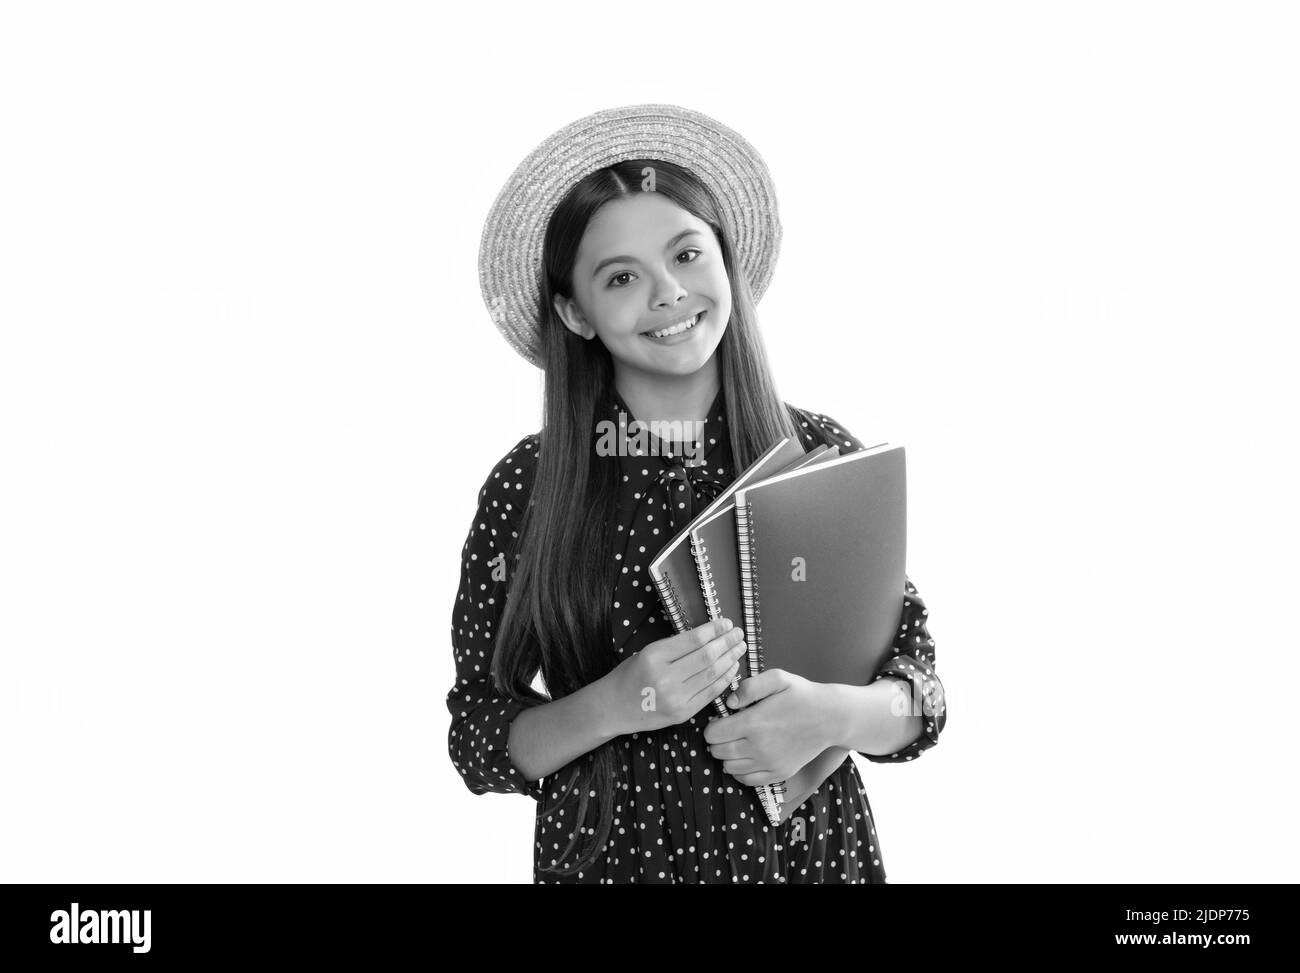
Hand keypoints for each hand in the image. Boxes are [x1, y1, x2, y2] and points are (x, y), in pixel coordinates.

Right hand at [603, 616, 746, 734]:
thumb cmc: (629, 675)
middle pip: (706, 657)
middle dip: (727, 643)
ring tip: (740, 648)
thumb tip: (709, 636)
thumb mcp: (646, 652)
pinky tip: (732, 668)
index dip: (714, 630)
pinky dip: (724, 679)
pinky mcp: (682, 713)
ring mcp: (675, 698)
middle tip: (739, 633)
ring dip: (730, 659)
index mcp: (653, 656)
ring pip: (712, 675)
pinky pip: (710, 694)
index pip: (693, 640)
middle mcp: (665, 677)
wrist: (612, 708)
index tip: (727, 623)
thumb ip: (675, 647)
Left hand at [702, 669, 835, 786]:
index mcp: (754, 723)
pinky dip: (741, 770)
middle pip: (717, 752)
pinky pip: (747, 780)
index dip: (712, 726)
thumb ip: (749, 686)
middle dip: (717, 741)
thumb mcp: (778, 678)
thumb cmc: (802, 695)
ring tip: (738, 742)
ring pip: (729, 768)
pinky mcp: (779, 774)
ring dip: (727, 756)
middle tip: (728, 730)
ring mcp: (769, 764)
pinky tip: (748, 756)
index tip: (722, 719)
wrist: (831, 717)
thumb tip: (730, 703)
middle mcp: (759, 748)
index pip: (713, 734)